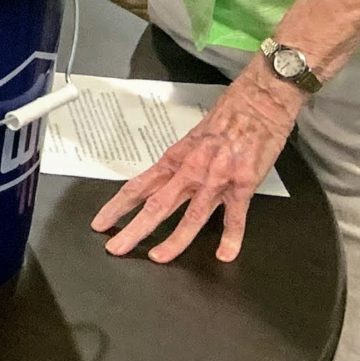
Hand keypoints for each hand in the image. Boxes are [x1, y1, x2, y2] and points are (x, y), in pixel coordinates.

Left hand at [89, 68, 298, 262]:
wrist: (258, 102)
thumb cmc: (227, 117)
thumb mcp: (192, 139)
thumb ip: (179, 163)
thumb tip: (163, 182)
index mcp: (175, 159)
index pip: (138, 186)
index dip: (117, 206)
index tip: (101, 222)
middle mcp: (190, 171)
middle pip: (156, 205)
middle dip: (134, 229)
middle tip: (116, 248)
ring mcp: (216, 179)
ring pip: (190, 216)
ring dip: (174, 240)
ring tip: (158, 258)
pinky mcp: (242, 184)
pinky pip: (235, 217)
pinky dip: (230, 238)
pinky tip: (225, 255)